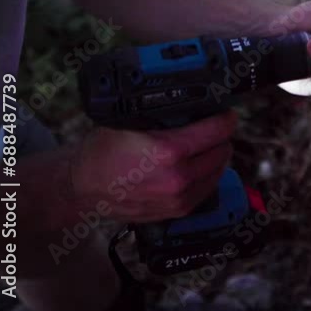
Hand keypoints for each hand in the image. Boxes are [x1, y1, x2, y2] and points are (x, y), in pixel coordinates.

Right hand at [69, 112, 235, 221]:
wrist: (83, 188)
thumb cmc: (102, 153)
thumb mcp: (128, 121)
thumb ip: (160, 113)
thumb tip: (189, 100)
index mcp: (168, 151)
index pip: (216, 131)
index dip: (225, 119)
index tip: (227, 114)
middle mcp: (178, 177)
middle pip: (221, 151)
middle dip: (221, 137)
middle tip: (215, 128)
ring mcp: (179, 197)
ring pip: (218, 171)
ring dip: (217, 156)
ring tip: (208, 146)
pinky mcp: (177, 210)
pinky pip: (207, 189)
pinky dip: (208, 175)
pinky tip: (201, 165)